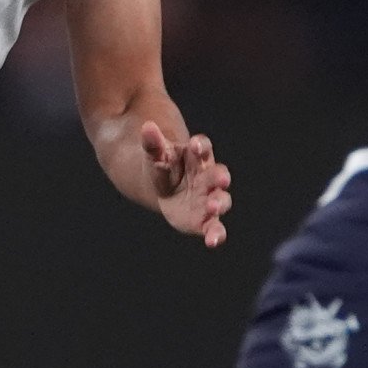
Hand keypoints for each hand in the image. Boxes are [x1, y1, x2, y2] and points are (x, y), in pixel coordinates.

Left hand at [138, 120, 230, 246]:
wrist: (163, 188)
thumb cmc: (163, 167)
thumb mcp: (155, 154)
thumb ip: (153, 143)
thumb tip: (146, 126)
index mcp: (197, 157)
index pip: (203, 148)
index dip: (201, 146)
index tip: (195, 145)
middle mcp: (208, 177)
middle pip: (218, 175)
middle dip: (219, 177)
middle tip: (221, 180)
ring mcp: (209, 198)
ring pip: (221, 200)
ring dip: (219, 204)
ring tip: (214, 208)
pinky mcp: (205, 219)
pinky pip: (214, 227)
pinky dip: (215, 234)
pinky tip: (212, 241)